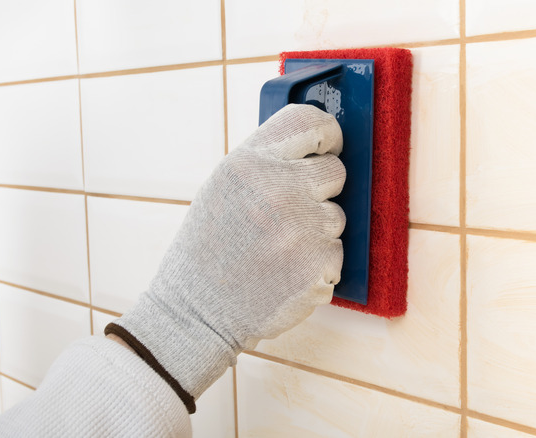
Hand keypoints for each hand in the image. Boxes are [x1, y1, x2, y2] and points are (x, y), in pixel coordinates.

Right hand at [106, 104, 345, 410]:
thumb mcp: (223, 188)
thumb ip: (267, 162)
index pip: (310, 121)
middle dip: (320, 190)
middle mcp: (280, 189)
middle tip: (289, 213)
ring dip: (316, 231)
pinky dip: (318, 263)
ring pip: (337, 216)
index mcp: (249, 163)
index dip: (326, 134)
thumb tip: (318, 148)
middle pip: (336, 171)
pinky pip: (338, 251)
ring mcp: (304, 228)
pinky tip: (286, 271)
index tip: (327, 147)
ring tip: (277, 249)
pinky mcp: (321, 264)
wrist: (196, 313)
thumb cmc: (211, 248)